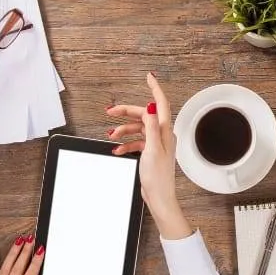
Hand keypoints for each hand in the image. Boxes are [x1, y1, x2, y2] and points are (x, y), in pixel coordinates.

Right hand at [105, 72, 192, 239]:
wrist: (159, 197)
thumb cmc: (158, 177)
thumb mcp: (153, 149)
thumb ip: (152, 127)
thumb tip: (151, 107)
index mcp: (165, 132)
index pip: (161, 104)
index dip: (155, 89)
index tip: (149, 77)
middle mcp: (162, 135)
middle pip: (143, 116)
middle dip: (126, 113)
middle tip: (110, 111)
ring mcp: (156, 143)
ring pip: (137, 129)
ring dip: (123, 131)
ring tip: (111, 136)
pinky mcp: (150, 152)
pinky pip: (136, 142)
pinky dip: (126, 143)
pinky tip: (118, 149)